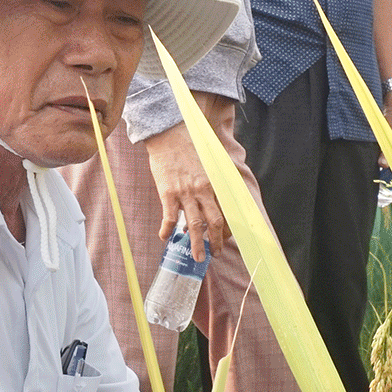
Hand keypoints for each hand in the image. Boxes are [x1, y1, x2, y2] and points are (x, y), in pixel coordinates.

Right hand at [141, 92, 244, 259]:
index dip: (227, 229)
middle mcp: (202, 191)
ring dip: (196, 244)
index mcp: (213, 184)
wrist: (169, 133)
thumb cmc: (189, 147)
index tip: (226, 239)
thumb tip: (219, 194)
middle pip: (213, 223)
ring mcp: (184, 193)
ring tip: (198, 258)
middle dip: (216, 242)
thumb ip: (213, 181)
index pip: (225, 212)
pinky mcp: (167, 192)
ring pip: (193, 225)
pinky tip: (165, 239)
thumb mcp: (208, 163)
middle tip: (215, 255)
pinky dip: (167, 230)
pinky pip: (169, 217)